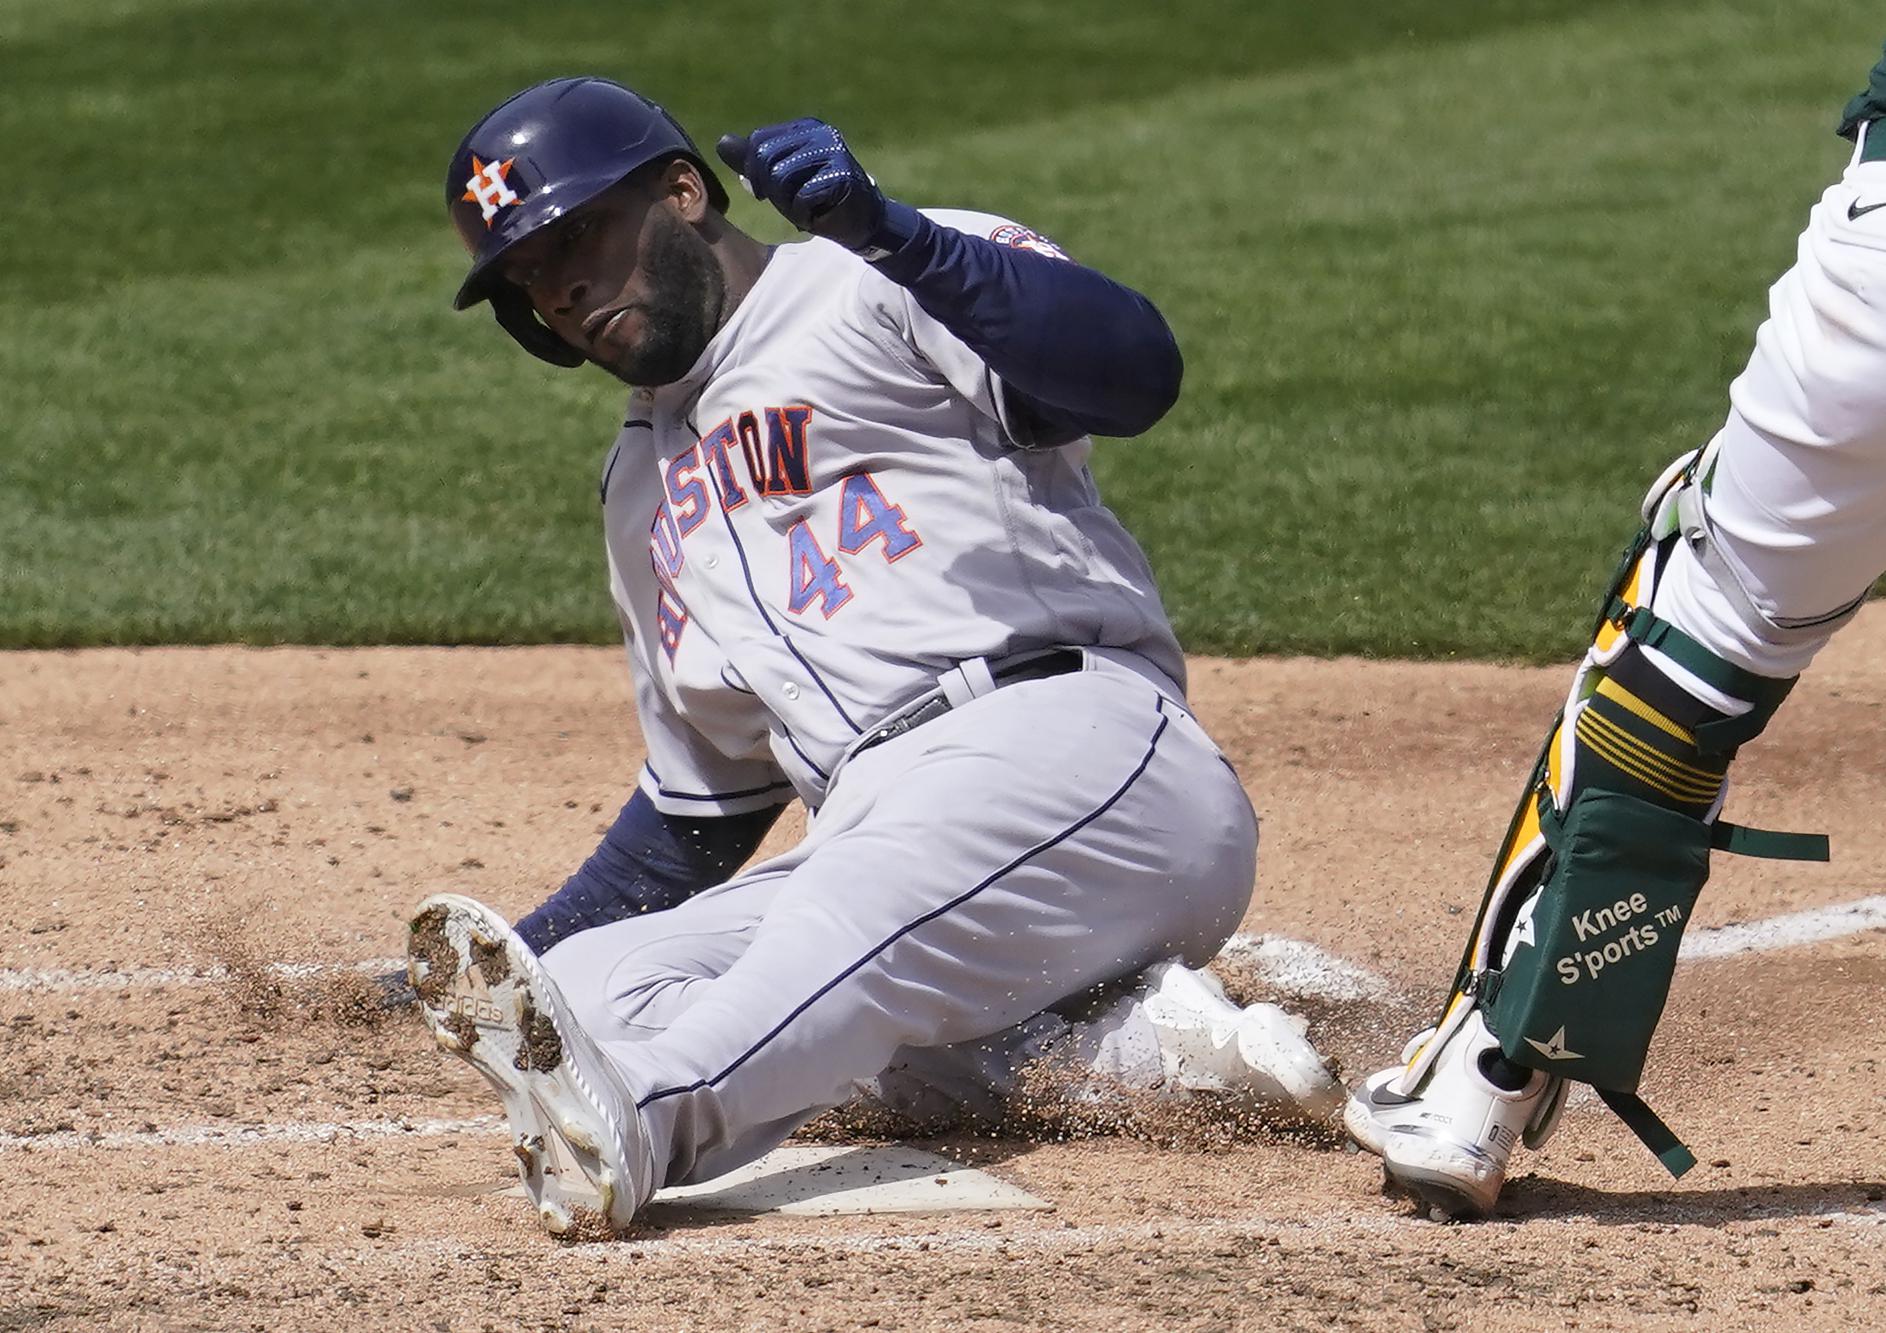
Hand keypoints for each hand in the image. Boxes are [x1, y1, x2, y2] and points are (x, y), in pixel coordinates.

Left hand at [715, 118, 895, 254]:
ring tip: (807, 205)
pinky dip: (804, 214)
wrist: (859, 221)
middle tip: (792, 201)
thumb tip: (722, 143)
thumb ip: (752, 161)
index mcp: (803, 127)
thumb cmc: (817, 199)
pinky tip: (820, 213)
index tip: (767, 191)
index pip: (758, 141)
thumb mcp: (779, 179)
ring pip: (781, 177)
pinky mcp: (842, 175)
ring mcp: (833, 152)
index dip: (754, 171)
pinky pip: (802, 197)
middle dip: (771, 189)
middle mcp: (819, 132)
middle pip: (766, 158)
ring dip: (788, 203)